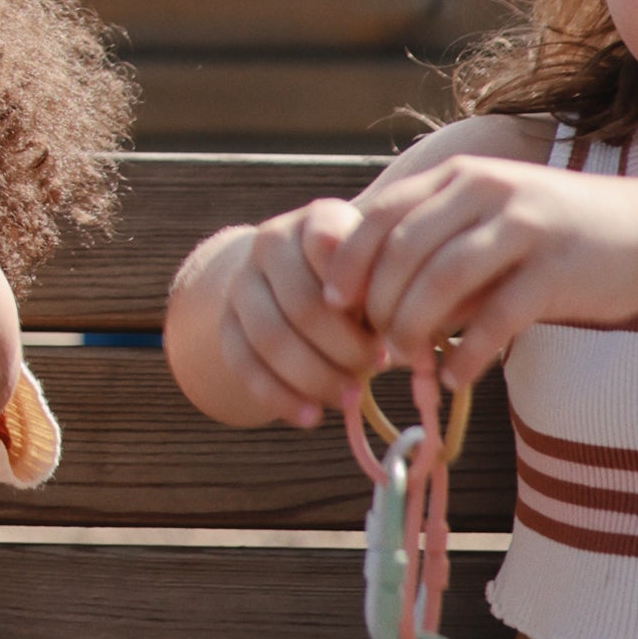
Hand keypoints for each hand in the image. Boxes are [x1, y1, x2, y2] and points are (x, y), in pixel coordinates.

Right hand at [201, 198, 384, 427]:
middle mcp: (270, 243)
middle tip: (378, 366)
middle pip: (302, 304)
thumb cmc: (361, 282)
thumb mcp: (382, 271)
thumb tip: (412, 344)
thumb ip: (394, 292)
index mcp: (316, 220)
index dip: (359, 292)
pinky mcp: (225, 325)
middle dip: (344, 346)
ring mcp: (242, 284)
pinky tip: (310, 417)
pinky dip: (279, 397)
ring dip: (315, 376)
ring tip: (350, 397)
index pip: (329, 248)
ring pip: (270, 338)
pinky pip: (243, 365)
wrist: (298, 283)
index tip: (386, 323)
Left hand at [322, 157, 637, 386]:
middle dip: (379, 304)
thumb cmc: (550, 237)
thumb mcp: (486, 223)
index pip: (381, 215)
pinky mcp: (558, 269)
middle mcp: (487, 190)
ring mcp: (525, 226)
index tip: (333, 303)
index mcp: (460, 177)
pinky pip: (496, 317)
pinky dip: (467, 352)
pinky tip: (456, 375)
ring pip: (442, 280)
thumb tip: (369, 304)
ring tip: (408, 360)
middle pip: (403, 251)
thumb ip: (434, 249)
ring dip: (415, 328)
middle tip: (376, 343)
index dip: (348, 262)